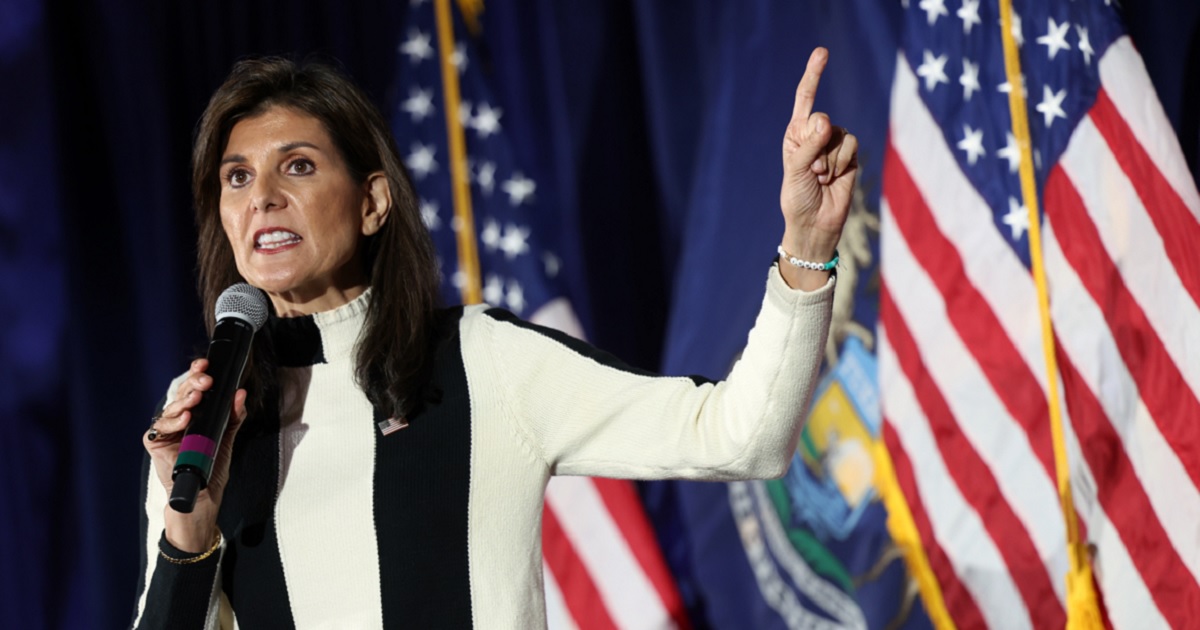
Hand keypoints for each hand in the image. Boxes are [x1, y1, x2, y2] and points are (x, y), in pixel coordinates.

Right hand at [144, 358, 246, 552]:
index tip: (206, 363)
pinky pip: (160, 428)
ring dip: (183, 401)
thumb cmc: (213, 467)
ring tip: (196, 398)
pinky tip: (185, 418)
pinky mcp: (155, 443)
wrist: (204, 495)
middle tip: (205, 379)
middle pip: (181, 394)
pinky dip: (173, 422)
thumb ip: (233, 416)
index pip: (194, 388)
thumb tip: (240, 393)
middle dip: (193, 383)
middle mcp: (178, 419)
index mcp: (195, 414)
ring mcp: (165, 431)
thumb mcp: (227, 438)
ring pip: (171, 408)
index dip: (197, 373)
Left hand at [779, 48, 858, 278]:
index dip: (814, 75)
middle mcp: (814, 135)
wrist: (815, 223)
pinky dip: (842, 162)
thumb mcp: (796, 170)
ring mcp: (834, 145)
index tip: (822, 52)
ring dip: (829, 159)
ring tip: (820, 178)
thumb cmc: (798, 197)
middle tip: (810, 170)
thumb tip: (827, 120)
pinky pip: (851, 145)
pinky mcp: (850, 156)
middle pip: (822, 119)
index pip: (805, 99)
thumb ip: (810, 144)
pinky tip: (834, 178)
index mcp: (795, 134)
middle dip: (816, 145)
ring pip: (840, 134)